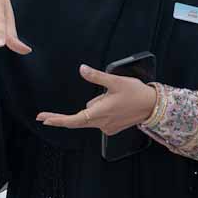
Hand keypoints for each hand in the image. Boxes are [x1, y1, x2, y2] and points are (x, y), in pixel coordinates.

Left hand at [35, 65, 156, 133]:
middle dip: (62, 117)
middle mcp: (101, 123)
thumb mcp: (116, 81)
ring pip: (90, 116)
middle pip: (76, 121)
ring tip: (112, 96)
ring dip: (92, 108)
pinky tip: (114, 104)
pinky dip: (100, 112)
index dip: (57, 120)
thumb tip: (81, 69)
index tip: (43, 119)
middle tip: (44, 115)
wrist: (153, 106)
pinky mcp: (112, 128)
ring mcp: (107, 127)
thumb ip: (96, 76)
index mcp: (100, 112)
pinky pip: (99, 120)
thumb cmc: (136, 93)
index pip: (73, 120)